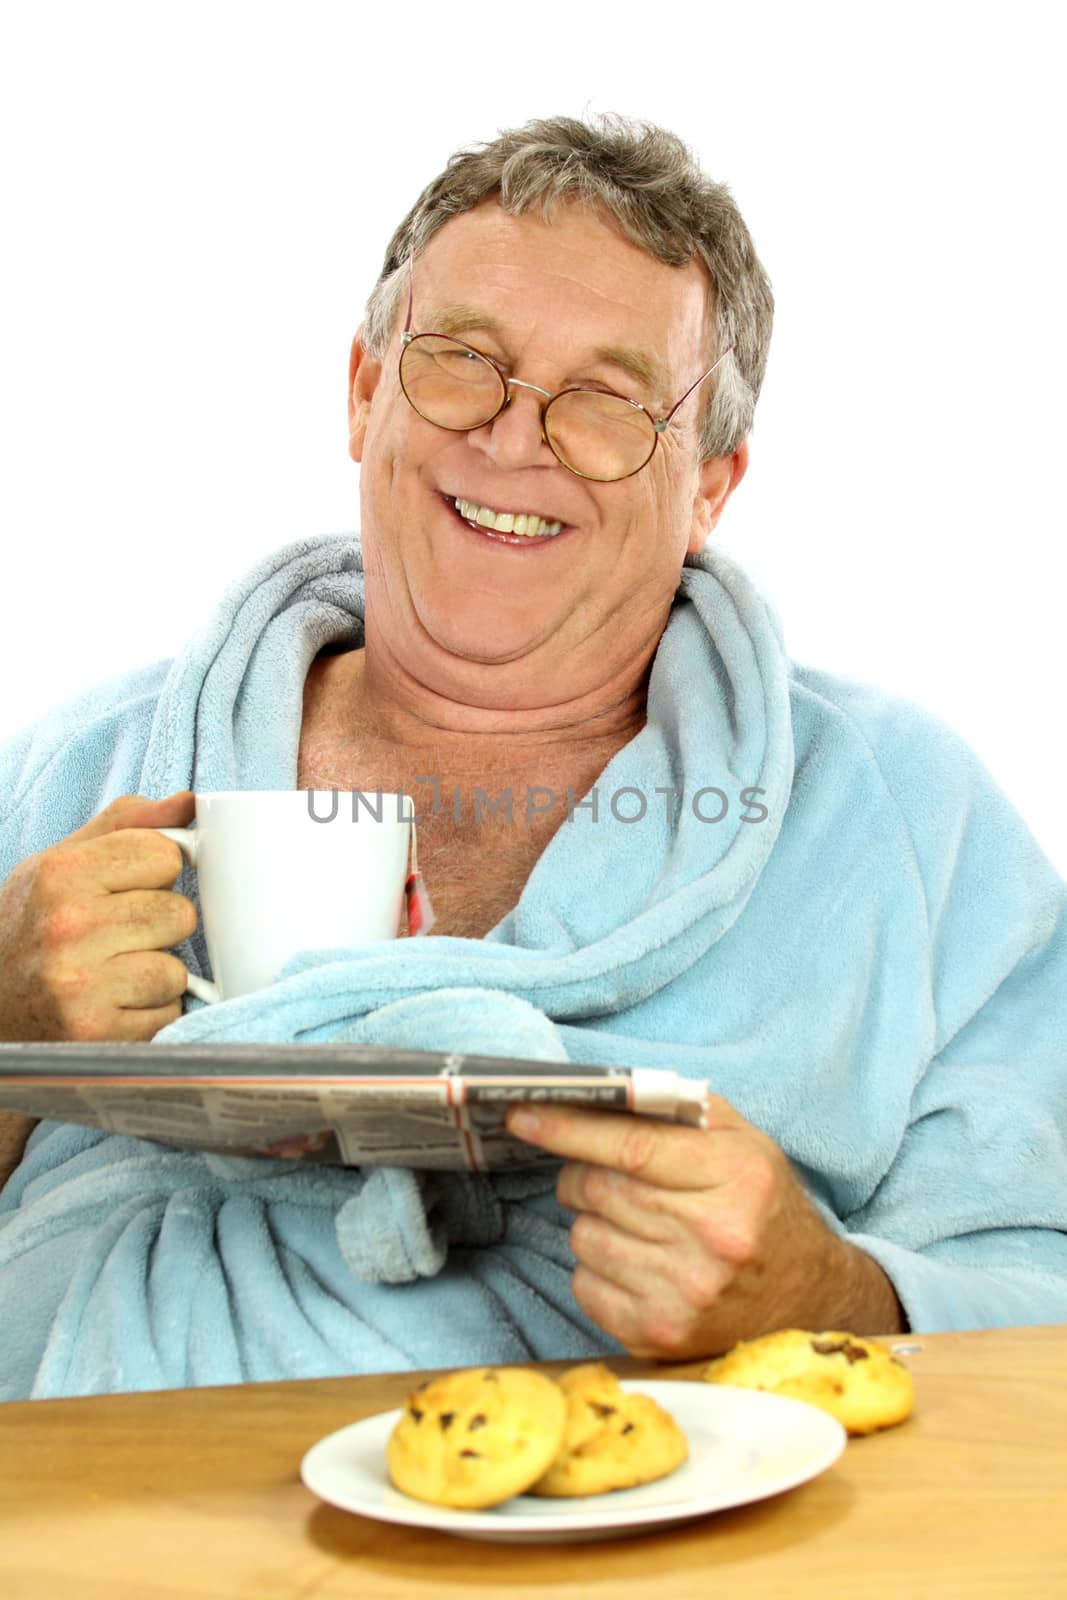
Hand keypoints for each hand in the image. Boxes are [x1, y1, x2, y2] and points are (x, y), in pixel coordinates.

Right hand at [0, 792, 198, 1042]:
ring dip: (156, 974)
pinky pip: (167, 1014)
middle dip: (160, 925)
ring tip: (114, 972)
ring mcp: (79, 985)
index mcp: (60, 874)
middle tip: (119, 936)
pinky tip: (111, 1004)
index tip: (128, 889)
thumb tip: (188, 803)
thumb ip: (128, 825)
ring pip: (177, 970)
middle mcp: (67, 927)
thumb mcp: (62, 862)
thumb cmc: (32, 925)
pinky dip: (149, 1014)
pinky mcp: (94, 1033)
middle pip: (180, 913)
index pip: (165, 855)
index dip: (156, 873)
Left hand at [505, 1096, 903, 1359]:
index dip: (568, 1128)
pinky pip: (585, 1286)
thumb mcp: (744, 1142)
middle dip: (580, 1173)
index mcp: (735, 1178)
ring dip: (590, 1221)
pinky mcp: (661, 1335)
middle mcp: (713, 1238)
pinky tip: (633, 1261)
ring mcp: (686, 1295)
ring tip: (630, 1220)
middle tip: (594, 1170)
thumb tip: (600, 1095)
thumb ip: (678, 1110)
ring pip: (584, 1237)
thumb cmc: (765, 1207)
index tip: (522, 1112)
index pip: (630, 1147)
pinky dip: (595, 1267)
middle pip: (599, 1190)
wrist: (808, 1300)